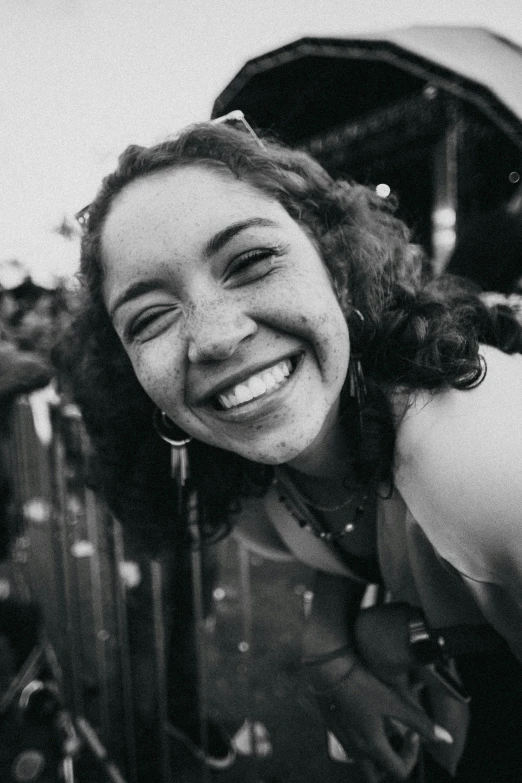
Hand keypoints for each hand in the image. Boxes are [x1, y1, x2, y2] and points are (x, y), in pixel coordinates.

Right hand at [312, 658, 450, 780]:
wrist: (328, 670)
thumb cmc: (361, 686)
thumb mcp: (394, 702)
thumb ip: (420, 722)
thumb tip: (445, 738)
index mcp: (373, 747)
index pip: (399, 771)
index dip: (412, 756)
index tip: (413, 734)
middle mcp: (356, 750)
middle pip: (376, 775)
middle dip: (390, 765)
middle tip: (397, 745)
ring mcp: (343, 740)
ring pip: (362, 761)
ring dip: (376, 753)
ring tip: (384, 730)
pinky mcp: (334, 727)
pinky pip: (351, 745)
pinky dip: (363, 740)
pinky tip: (366, 718)